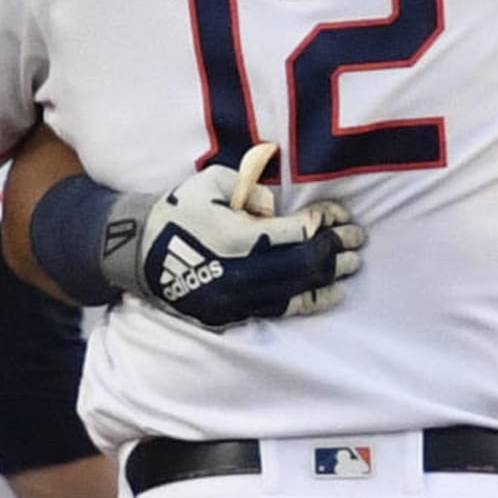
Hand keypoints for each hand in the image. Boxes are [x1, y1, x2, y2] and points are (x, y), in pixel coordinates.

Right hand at [104, 143, 363, 328]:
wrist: (139, 253)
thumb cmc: (179, 210)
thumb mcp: (213, 182)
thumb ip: (252, 189)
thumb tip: (277, 207)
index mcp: (240, 237)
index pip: (300, 233)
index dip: (326, 222)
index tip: (338, 213)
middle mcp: (244, 273)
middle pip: (307, 264)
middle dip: (336, 249)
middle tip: (358, 238)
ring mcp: (239, 298)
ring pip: (299, 292)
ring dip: (330, 277)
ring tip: (351, 265)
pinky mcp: (234, 314)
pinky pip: (281, 310)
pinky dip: (310, 301)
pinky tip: (330, 293)